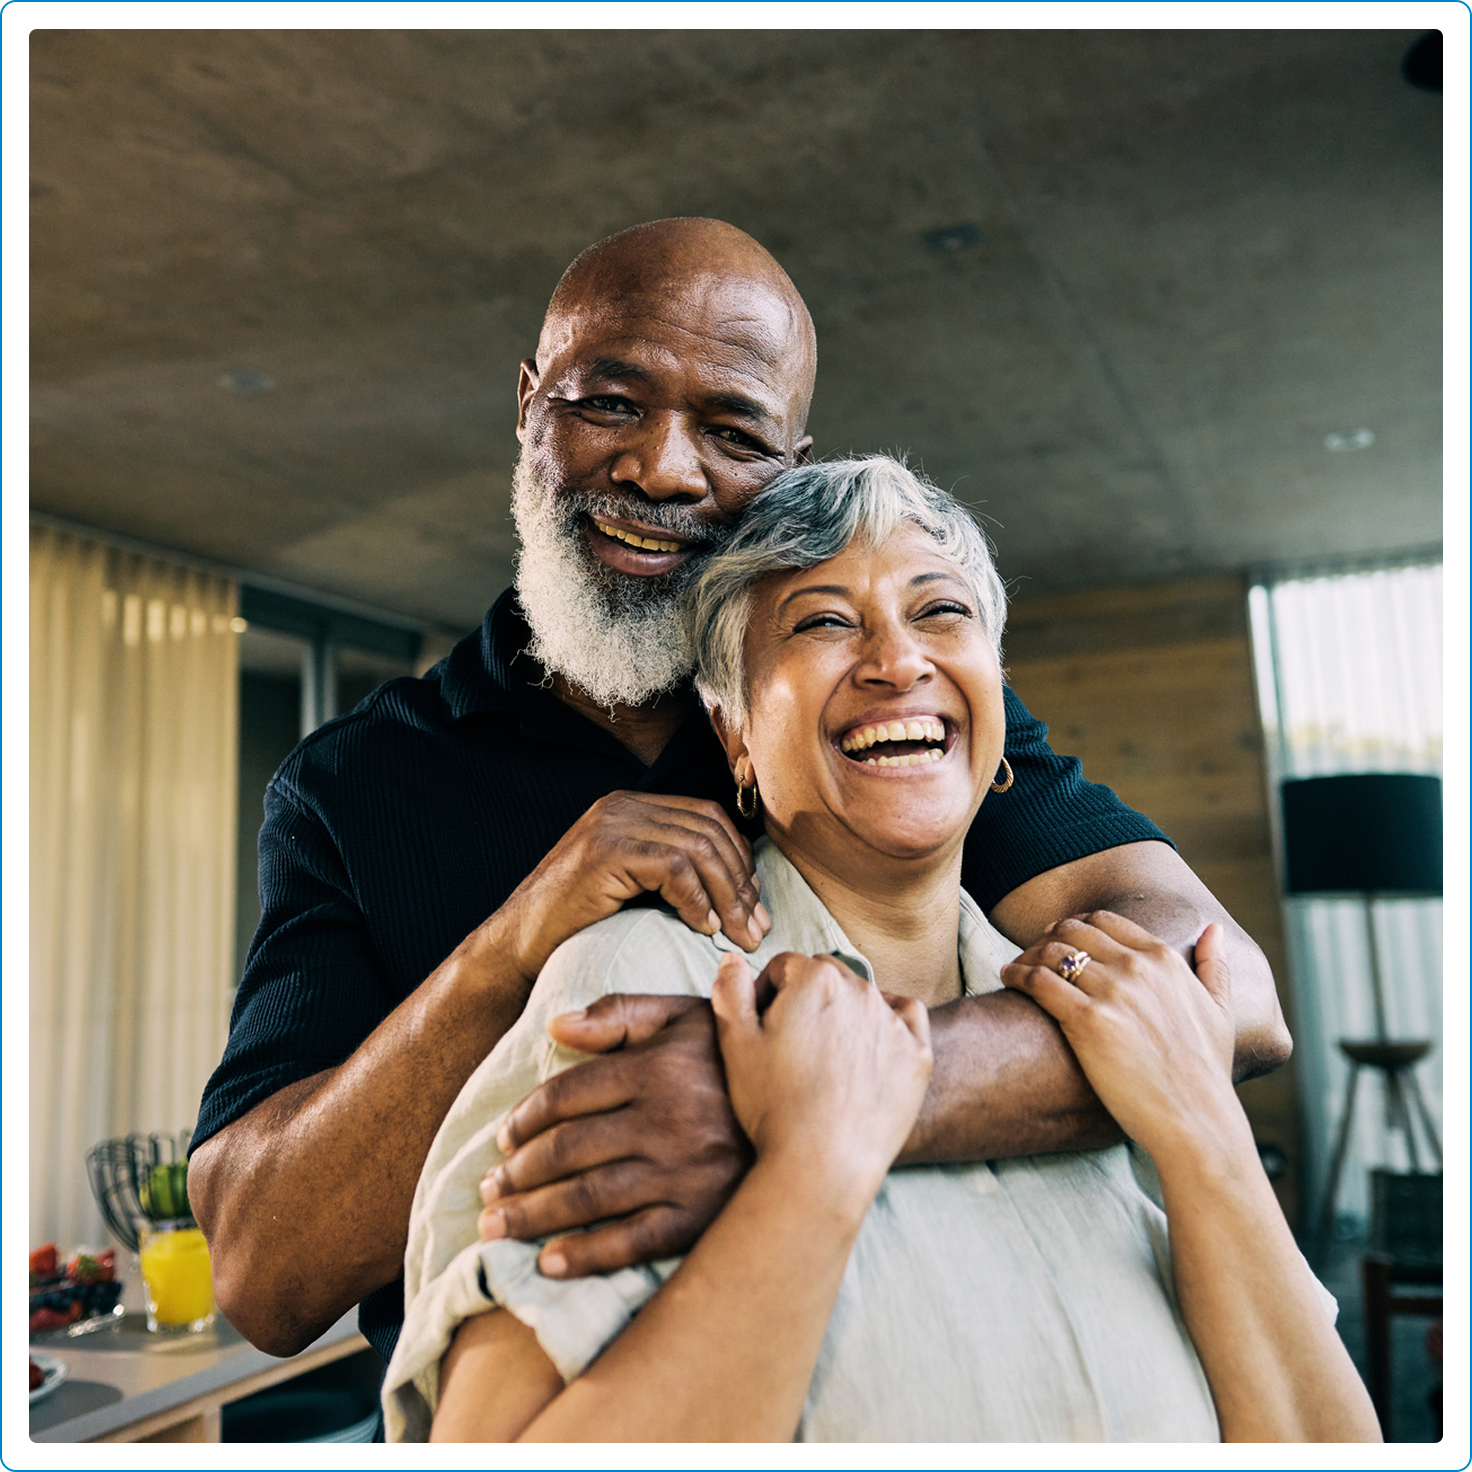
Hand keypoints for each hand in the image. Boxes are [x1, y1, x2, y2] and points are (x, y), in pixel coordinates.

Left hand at [479, 995, 751, 1275]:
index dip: (526, 1118)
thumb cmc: (738, 1062)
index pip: (568, 1094)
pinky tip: (549, 1263)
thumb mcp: (687, 1018)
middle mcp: (667, 1119)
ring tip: (498, 1226)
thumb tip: (555, 1025)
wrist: (817, 1118)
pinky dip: (586, 1256)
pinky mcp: (701, 1216)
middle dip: (518, 1173)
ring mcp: (684, 1172)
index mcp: (657, 1067)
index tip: (505, 1138)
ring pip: (589, 1197)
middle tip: (489, 1188)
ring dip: (534, 1216)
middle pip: (568, 1149)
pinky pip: (632, 1242)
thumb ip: (621, 1013)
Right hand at [494, 793, 771, 982]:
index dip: (739, 859)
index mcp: (630, 807)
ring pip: (697, 847)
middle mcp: (622, 806)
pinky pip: (673, 867)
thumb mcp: (630, 887)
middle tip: (756, 926)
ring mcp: (611, 825)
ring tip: (738, 934)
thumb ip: (669, 871)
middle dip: (741, 880)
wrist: (516, 948)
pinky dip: (696, 900)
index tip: (753, 905)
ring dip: (727, 895)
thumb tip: (736, 886)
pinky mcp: (605, 852)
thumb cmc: (575, 928)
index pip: (707, 817)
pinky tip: (703, 928)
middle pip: (709, 829)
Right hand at [711, 952, 932, 1205]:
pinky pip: (907, 1017)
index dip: (766, 994)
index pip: (783, 967)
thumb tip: (732, 959)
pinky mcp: (917, 1053)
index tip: (761, 1029)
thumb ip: (731, 990)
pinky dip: (890, 1024)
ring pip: (864, 996)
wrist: (823, 1165)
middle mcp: (860, 989)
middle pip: (825, 975)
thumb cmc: (774, 1106)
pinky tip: (870, 1050)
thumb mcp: (735, 1044)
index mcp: (815, 979)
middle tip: (792, 1045)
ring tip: (826, 1059)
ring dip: (844, 1012)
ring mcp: (893, 1020)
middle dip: (807, 997)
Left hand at [999, 912, 1239, 1157]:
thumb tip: (1213, 929)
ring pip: (1050, 952)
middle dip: (1046, 937)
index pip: (1104, 920)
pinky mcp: (1087, 1020)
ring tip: (1015, 968)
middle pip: (1072, 931)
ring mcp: (1112, 992)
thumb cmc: (1205, 1074)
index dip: (1074, 925)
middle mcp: (1137, 967)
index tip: (1058, 938)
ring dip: (1026, 955)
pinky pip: (1038, 981)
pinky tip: (1009, 980)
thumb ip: (1213, 967)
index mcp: (1164, 959)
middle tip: (1031, 953)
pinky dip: (1017, 975)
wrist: (1195, 1121)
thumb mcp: (1219, 1012)